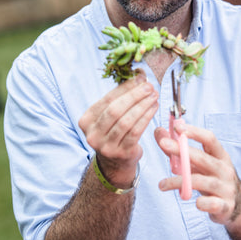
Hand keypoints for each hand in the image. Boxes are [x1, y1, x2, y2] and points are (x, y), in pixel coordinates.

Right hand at [79, 71, 158, 186]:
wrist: (114, 163)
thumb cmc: (114, 132)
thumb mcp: (110, 115)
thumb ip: (121, 96)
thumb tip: (140, 76)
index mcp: (86, 120)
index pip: (107, 99)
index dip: (125, 87)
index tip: (140, 78)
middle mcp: (92, 134)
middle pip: (115, 109)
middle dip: (134, 96)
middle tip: (149, 86)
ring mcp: (105, 146)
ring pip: (127, 121)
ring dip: (143, 106)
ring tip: (154, 96)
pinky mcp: (121, 153)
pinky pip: (136, 132)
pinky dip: (146, 118)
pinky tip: (154, 108)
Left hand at [155, 123, 240, 224]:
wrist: (239, 206)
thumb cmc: (212, 178)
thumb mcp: (200, 162)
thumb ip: (179, 148)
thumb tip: (159, 131)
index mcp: (220, 155)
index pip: (209, 139)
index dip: (194, 131)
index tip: (177, 127)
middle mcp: (224, 169)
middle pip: (202, 158)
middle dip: (181, 150)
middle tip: (163, 143)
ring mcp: (226, 188)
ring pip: (201, 181)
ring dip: (179, 181)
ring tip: (162, 184)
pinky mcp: (225, 206)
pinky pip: (213, 204)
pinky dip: (203, 203)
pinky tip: (195, 202)